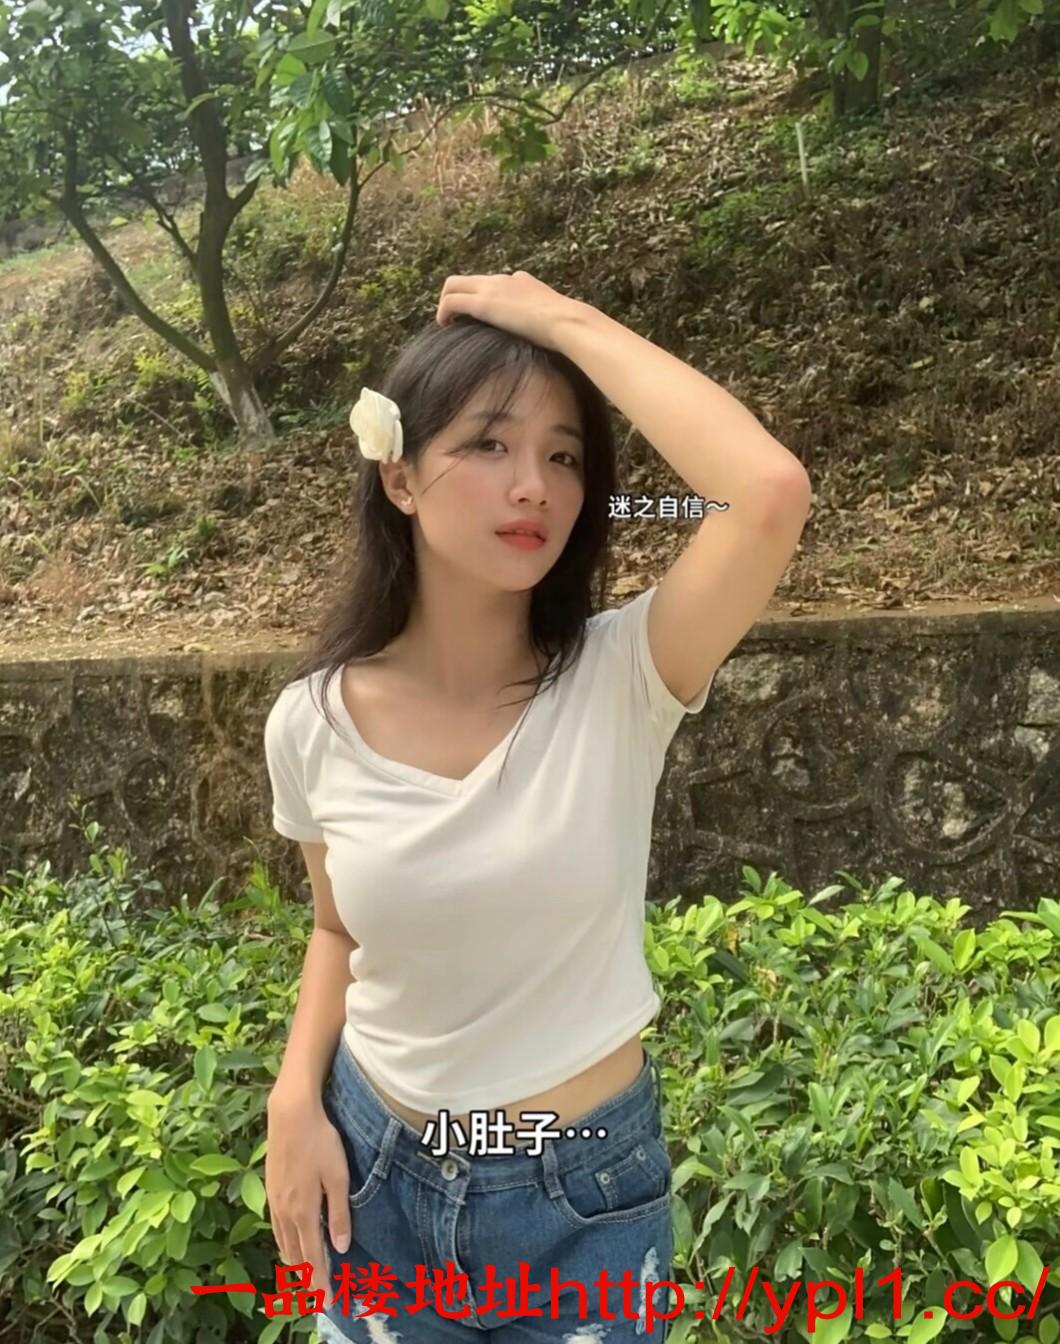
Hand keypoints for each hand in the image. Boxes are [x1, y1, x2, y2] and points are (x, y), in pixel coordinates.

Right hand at [265, 1096, 352, 1308]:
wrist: (290, 1114)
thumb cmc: (320, 1142)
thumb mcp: (338, 1175)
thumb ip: (340, 1213)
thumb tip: (342, 1247)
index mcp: (304, 1212)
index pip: (313, 1257)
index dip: (319, 1281)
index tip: (327, 1302)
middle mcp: (285, 1212)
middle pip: (295, 1255)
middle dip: (306, 1277)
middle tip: (317, 1296)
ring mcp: (274, 1201)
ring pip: (283, 1242)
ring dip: (294, 1262)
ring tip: (304, 1276)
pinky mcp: (270, 1190)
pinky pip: (277, 1228)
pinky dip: (284, 1243)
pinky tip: (289, 1243)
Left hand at [435, 269, 581, 350]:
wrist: (565, 321)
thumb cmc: (565, 325)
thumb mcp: (554, 316)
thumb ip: (546, 319)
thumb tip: (552, 334)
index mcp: (521, 281)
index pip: (495, 282)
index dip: (483, 297)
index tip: (481, 316)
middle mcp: (503, 279)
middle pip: (468, 279)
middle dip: (458, 295)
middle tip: (455, 318)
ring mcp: (492, 288)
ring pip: (453, 284)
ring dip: (446, 302)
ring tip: (447, 323)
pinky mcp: (483, 303)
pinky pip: (451, 301)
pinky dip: (443, 312)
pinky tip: (445, 326)